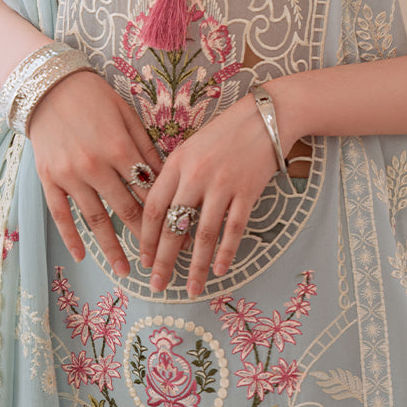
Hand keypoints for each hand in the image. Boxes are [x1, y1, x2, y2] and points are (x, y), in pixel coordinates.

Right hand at [27, 69, 164, 277]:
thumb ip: (145, 147)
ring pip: (94, 219)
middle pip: (124, 209)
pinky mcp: (48, 178)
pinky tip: (82, 255)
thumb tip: (165, 178)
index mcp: (119, 148)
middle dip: (143, 237)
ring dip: (110, 247)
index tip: (177, 233)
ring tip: (124, 270)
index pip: (146, 190)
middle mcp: (95, 165)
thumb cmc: (95, 97)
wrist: (49, 86)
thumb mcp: (127, 115)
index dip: (163, 213)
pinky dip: (71, 237)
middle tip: (157, 260)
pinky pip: (60, 214)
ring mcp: (69, 175)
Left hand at [139, 91, 282, 297]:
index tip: (142, 259)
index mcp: (177, 163)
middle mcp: (196, 175)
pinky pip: (234, 229)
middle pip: (173, 225)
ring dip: (195, 265)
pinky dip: (226, 252)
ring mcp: (222, 184)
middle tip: (157, 284)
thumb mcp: (191, 148)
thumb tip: (163, 218)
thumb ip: (175, 178)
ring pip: (203, 233)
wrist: (264, 117)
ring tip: (190, 288)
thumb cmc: (224, 134)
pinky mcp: (247, 191)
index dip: (145, 237)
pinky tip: (219, 270)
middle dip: (162, 260)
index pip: (153, 206)